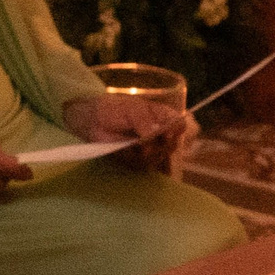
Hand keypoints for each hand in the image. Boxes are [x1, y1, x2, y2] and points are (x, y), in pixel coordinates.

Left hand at [63, 93, 193, 175]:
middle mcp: (161, 133)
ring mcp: (151, 148)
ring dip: (144, 152)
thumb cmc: (114, 109)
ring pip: (159, 157)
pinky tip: (126, 150)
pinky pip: (144, 165)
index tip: (165, 133)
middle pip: (172, 145)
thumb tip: (154, 134)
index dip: (176, 130)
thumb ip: (144, 120)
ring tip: (130, 142)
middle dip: (158, 144)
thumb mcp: (130, 109)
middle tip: (141, 140)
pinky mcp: (139, 159)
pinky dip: (134, 159)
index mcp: (163, 116)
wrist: (93, 121)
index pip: (180, 125)